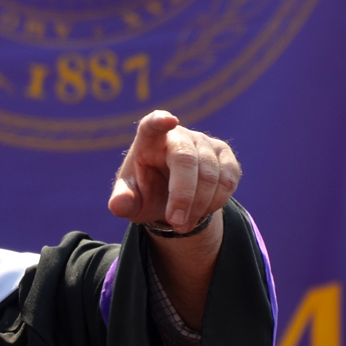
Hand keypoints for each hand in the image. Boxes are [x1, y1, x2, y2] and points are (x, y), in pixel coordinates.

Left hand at [107, 111, 239, 232]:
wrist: (171, 197)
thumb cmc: (147, 191)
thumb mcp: (131, 200)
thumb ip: (123, 201)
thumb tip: (117, 206)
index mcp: (148, 139)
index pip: (152, 124)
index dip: (159, 121)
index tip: (168, 120)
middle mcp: (178, 135)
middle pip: (186, 159)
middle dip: (183, 196)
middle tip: (176, 224)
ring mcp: (204, 142)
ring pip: (210, 174)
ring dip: (199, 206)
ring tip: (183, 225)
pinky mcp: (224, 154)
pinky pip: (228, 179)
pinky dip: (216, 202)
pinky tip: (201, 212)